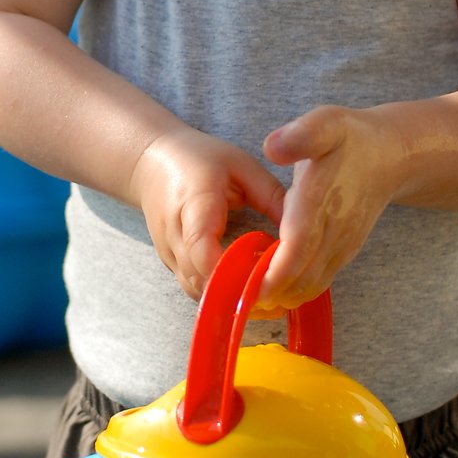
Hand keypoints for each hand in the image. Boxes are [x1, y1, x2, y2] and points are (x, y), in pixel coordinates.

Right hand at [130, 126, 285, 300]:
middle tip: (281, 294)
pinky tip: (249, 290)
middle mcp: (175, 235)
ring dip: (231, 298)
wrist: (150, 163)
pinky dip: (221, 295)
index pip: (202, 248)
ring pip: (199, 292)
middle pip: (203, 279)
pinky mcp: (171, 266)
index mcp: (193, 203)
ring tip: (269, 296)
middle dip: (241, 291)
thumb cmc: (198, 159)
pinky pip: (196, 290)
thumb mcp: (240, 166)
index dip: (231, 270)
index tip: (264, 278)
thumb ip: (272, 195)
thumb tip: (307, 227)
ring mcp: (169, 255)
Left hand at [257, 105, 400, 311]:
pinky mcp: (344, 253)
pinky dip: (294, 292)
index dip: (273, 273)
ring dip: (281, 297)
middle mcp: (333, 232)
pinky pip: (318, 282)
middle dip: (269, 294)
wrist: (390, 156)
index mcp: (319, 203)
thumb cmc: (351, 139)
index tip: (247, 287)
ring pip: (310, 286)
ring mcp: (341, 246)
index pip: (297, 249)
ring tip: (248, 297)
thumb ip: (301, 135)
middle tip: (235, 299)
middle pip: (301, 279)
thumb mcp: (326, 124)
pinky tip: (271, 287)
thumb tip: (273, 148)